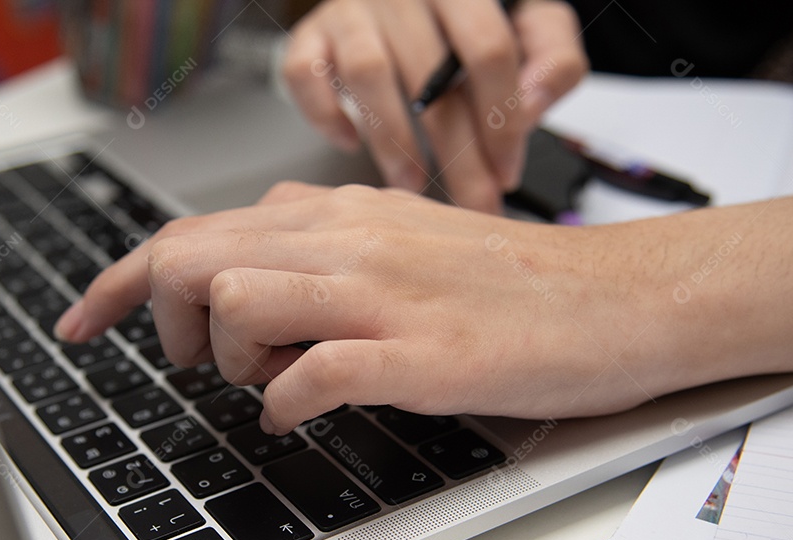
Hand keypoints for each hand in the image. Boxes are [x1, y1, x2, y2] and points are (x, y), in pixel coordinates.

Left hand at [54, 182, 774, 433]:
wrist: (620, 299)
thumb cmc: (509, 281)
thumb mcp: (397, 238)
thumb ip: (315, 246)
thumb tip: (238, 277)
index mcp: (338, 212)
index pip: (194, 232)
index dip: (119, 282)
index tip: (82, 321)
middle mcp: (349, 240)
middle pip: (193, 258)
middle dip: (161, 318)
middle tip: (190, 361)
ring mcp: (385, 296)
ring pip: (238, 304)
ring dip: (226, 359)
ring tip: (265, 380)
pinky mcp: (425, 355)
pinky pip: (313, 376)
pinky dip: (285, 404)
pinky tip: (299, 413)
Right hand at [282, 0, 586, 212]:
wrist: (399, 1)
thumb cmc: (466, 26)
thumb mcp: (528, 29)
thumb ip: (552, 60)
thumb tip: (529, 108)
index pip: (488, 50)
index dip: (501, 120)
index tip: (506, 172)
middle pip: (432, 78)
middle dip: (456, 154)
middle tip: (470, 202)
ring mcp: (351, 9)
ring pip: (368, 75)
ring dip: (392, 142)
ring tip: (411, 185)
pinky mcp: (311, 35)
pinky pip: (306, 76)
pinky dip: (327, 116)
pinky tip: (351, 143)